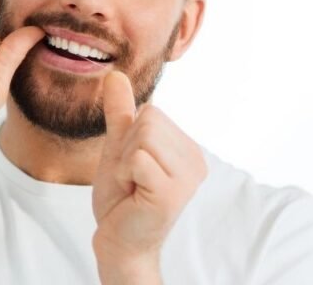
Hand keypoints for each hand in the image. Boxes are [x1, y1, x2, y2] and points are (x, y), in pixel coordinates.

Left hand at [91, 72, 206, 283]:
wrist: (118, 239)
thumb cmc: (121, 197)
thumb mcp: (118, 146)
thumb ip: (121, 112)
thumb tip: (115, 74)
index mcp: (188, 148)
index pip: (151, 111)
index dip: (129, 137)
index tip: (133, 167)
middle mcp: (196, 161)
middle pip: (148, 120)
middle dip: (126, 148)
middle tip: (131, 178)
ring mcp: (187, 178)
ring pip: (143, 136)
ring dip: (124, 162)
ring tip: (133, 185)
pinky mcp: (171, 193)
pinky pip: (137, 158)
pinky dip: (124, 174)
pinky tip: (133, 195)